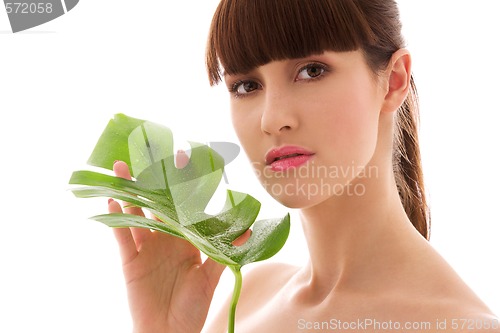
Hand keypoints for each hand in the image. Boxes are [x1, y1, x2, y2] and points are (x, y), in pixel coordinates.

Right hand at [108, 152, 228, 332]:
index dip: (184, 182)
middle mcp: (166, 237)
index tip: (184, 156)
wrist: (169, 332)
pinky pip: (121, 236)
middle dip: (153, 179)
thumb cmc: (193, 306)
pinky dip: (116, 219)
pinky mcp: (131, 260)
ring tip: (122, 169)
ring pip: (136, 213)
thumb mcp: (211, 277)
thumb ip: (224, 251)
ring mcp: (147, 246)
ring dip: (129, 192)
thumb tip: (247, 229)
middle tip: (149, 152)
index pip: (185, 203)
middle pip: (158, 203)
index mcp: (187, 237)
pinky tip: (113, 201)